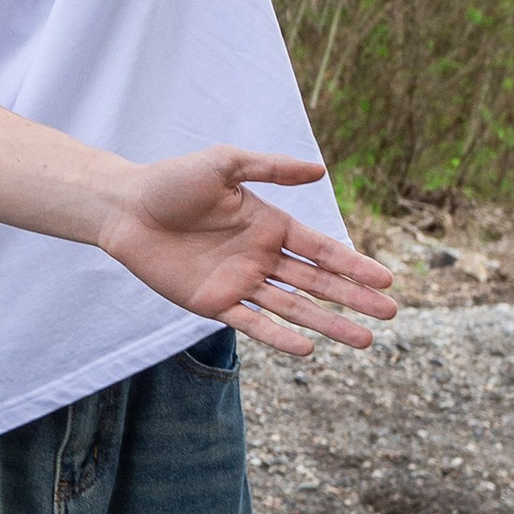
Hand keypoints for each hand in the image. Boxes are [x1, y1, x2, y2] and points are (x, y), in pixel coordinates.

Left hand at [96, 152, 395, 352]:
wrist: (125, 208)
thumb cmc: (172, 181)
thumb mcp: (223, 165)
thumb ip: (269, 169)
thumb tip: (320, 170)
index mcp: (270, 224)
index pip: (321, 250)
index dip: (353, 265)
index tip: (387, 280)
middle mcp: (260, 257)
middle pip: (317, 283)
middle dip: (353, 298)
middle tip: (389, 315)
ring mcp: (239, 282)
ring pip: (293, 308)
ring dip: (328, 323)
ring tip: (364, 340)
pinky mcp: (212, 303)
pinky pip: (251, 323)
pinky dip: (278, 336)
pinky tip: (308, 349)